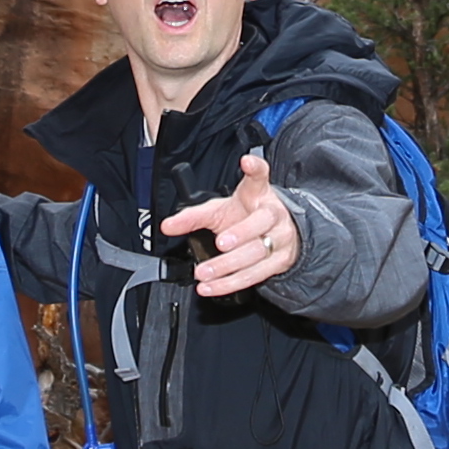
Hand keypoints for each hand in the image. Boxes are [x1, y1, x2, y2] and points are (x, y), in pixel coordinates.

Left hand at [158, 148, 299, 297]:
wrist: (276, 235)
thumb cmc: (245, 217)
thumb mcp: (219, 210)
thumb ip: (193, 216)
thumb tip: (167, 226)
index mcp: (259, 195)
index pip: (260, 176)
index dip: (255, 168)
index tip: (247, 162)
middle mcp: (273, 214)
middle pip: (262, 222)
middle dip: (241, 233)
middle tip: (221, 242)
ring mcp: (280, 239)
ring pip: (258, 253)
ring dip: (229, 265)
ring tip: (205, 272)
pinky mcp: (279, 262)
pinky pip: (255, 275)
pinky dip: (230, 283)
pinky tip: (212, 287)